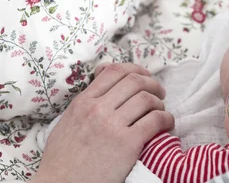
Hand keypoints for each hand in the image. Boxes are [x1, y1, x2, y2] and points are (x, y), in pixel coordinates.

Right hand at [32, 63, 173, 182]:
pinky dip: (166, 119)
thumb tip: (100, 93)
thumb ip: (84, 106)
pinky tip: (166, 125)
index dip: (134, 69)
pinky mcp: (127, 144)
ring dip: (159, 102)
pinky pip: (155, 120)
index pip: (114, 71)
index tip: (143, 77)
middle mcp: (97, 109)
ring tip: (161, 111)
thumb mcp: (66, 123)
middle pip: (134, 81)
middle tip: (159, 93)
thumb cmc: (62, 160)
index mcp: (82, 102)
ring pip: (147, 99)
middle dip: (152, 84)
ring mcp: (112, 125)